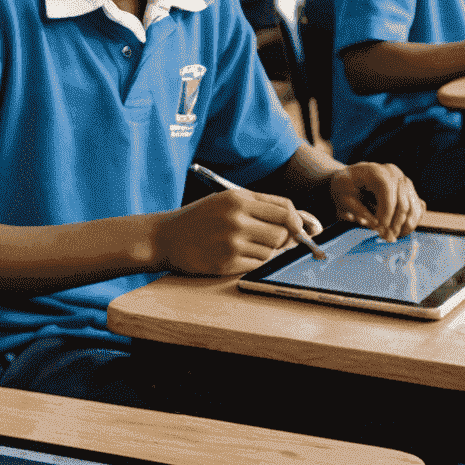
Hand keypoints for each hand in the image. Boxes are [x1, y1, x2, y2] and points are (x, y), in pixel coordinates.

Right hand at [159, 188, 318, 275]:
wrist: (165, 237)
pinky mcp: (226, 263)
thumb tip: (299, 222)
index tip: (296, 228)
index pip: (285, 210)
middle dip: (282, 238)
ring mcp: (231, 243)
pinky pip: (257, 265)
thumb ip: (260, 206)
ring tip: (244, 245)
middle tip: (270, 239)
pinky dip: (253, 262)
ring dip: (265, 251)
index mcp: (238, 199)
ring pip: (271, 252)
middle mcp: (236, 219)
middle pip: (283, 233)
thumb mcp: (226, 200)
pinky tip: (236, 255)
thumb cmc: (200, 218)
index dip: (297, 221)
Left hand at [330, 164, 421, 241]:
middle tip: (384, 238)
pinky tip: (398, 232)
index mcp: (377, 171)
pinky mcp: (411, 192)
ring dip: (404, 227)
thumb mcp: (341, 196)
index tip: (378, 230)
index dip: (385, 213)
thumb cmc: (344, 187)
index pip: (387, 191)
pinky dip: (411, 223)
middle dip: (394, 225)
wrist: (352, 180)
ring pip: (414, 209)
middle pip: (403, 203)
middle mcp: (395, 174)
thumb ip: (356, 209)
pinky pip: (418, 210)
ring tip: (391, 237)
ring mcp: (405, 182)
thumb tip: (375, 224)